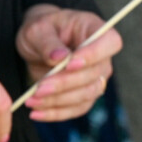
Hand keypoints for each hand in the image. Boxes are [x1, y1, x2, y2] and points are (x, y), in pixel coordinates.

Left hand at [16, 5, 121, 122]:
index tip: (69, 63)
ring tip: (32, 100)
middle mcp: (102, 56)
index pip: (109, 42)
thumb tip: (60, 57)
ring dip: (58, 101)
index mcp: (94, 29)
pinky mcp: (85, 95)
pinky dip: (56, 113)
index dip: (94, 54)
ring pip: (86, 95)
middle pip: (94, 75)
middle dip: (65, 84)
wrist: (36, 44)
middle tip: (39, 88)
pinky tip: (36, 113)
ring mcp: (96, 77)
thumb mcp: (37, 29)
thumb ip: (48, 42)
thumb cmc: (40, 31)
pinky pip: (77, 108)